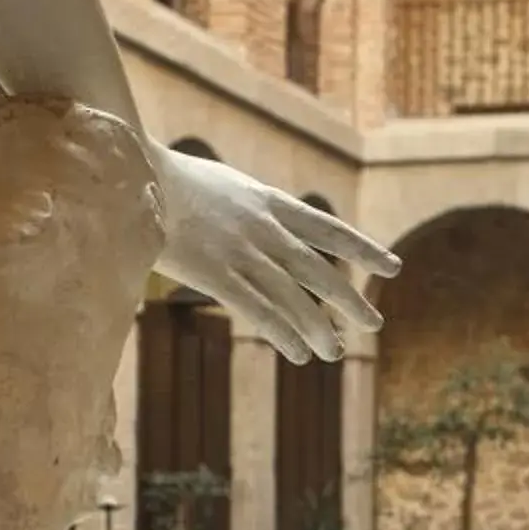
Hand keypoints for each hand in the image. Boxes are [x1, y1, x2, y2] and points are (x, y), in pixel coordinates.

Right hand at [149, 145, 397, 364]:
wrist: (136, 175)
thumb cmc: (175, 179)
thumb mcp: (229, 185)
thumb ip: (255, 207)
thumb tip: (270, 223)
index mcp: (271, 202)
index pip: (330, 229)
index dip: (363, 250)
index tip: (392, 268)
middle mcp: (266, 228)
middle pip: (318, 270)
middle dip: (349, 300)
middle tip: (374, 324)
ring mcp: (242, 253)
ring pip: (293, 298)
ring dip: (319, 328)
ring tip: (336, 351)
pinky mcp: (215, 275)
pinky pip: (259, 312)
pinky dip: (284, 335)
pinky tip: (300, 354)